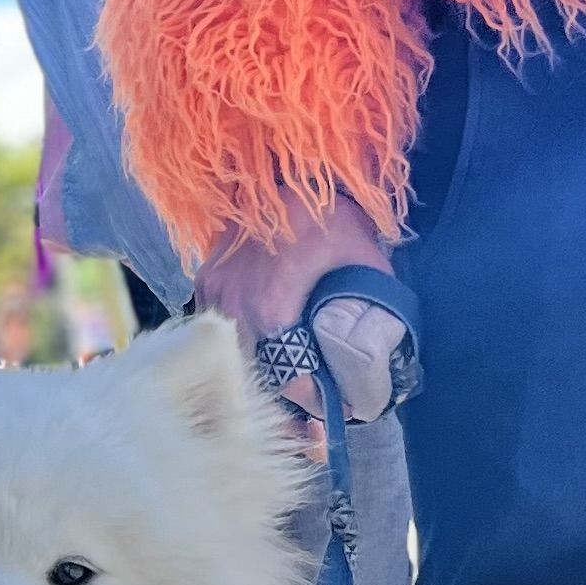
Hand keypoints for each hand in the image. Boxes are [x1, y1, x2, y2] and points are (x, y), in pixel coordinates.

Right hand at [193, 194, 405, 424]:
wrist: (295, 159)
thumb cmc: (335, 211)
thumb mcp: (366, 264)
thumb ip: (370, 316)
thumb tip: (378, 365)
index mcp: (271, 312)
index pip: (288, 385)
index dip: (313, 410)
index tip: (333, 422)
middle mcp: (232, 309)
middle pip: (255, 381)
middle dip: (283, 404)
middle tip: (309, 425)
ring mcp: (213, 293)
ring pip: (230, 359)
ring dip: (257, 378)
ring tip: (285, 396)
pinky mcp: (206, 278)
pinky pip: (217, 330)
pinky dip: (236, 346)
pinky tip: (258, 354)